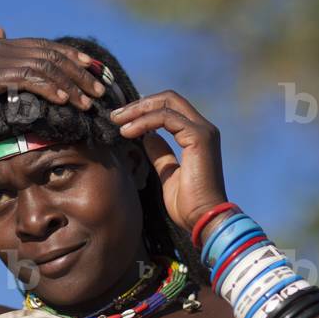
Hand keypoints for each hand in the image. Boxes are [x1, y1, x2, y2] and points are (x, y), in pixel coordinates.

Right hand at [0, 26, 107, 127]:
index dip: (73, 57)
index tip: (94, 70)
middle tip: (100, 90)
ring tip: (89, 102)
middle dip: (80, 73)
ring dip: (71, 85)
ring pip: (46, 68)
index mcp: (2, 43)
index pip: (46, 46)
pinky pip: (29, 80)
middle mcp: (3, 45)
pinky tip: (65, 102)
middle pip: (52, 55)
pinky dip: (50, 89)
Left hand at [108, 90, 228, 232]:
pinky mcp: (198, 137)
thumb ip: (160, 153)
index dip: (144, 109)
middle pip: (169, 98)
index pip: (170, 107)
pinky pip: (166, 118)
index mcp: (197, 135)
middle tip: (115, 115)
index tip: (121, 120)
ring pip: (167, 103)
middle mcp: (203, 128)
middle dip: (138, 104)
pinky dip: (144, 121)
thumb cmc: (188, 204)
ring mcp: (203, 131)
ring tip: (117, 122)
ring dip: (138, 110)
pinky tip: (128, 132)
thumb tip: (148, 137)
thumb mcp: (167, 173)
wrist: (203, 219)